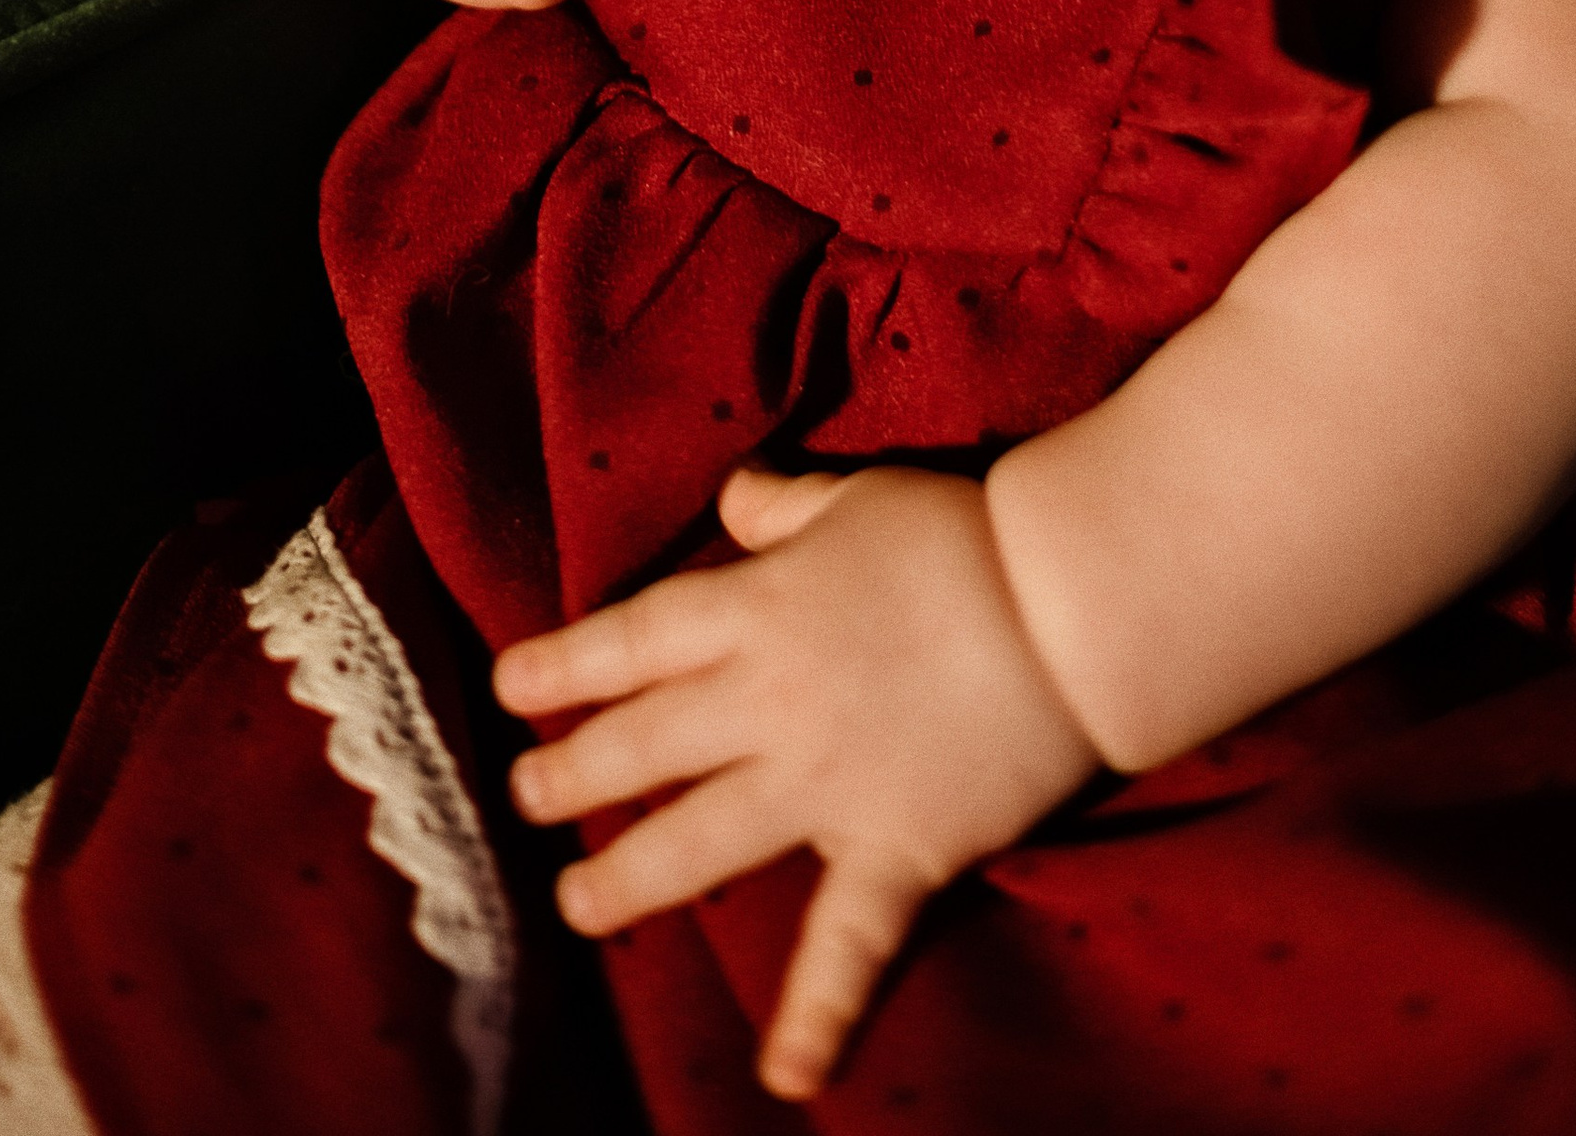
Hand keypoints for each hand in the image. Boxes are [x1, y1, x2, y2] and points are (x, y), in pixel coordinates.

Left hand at [496, 465, 1095, 1101]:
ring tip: (575, 904)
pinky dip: (818, 1013)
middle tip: (525, 801)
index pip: (633, 642)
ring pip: (701, 840)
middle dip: (574, 775)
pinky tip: (785, 1076)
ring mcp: (826, 783)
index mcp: (756, 609)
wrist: (1067, 602)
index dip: (564, 668)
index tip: (509, 693)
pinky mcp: (896, 848)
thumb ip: (780, 509)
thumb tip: (734, 504)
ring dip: (630, 877)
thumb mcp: (853, 499)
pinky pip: (848, 942)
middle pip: (646, 744)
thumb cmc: (961, 535)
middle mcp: (770, 701)